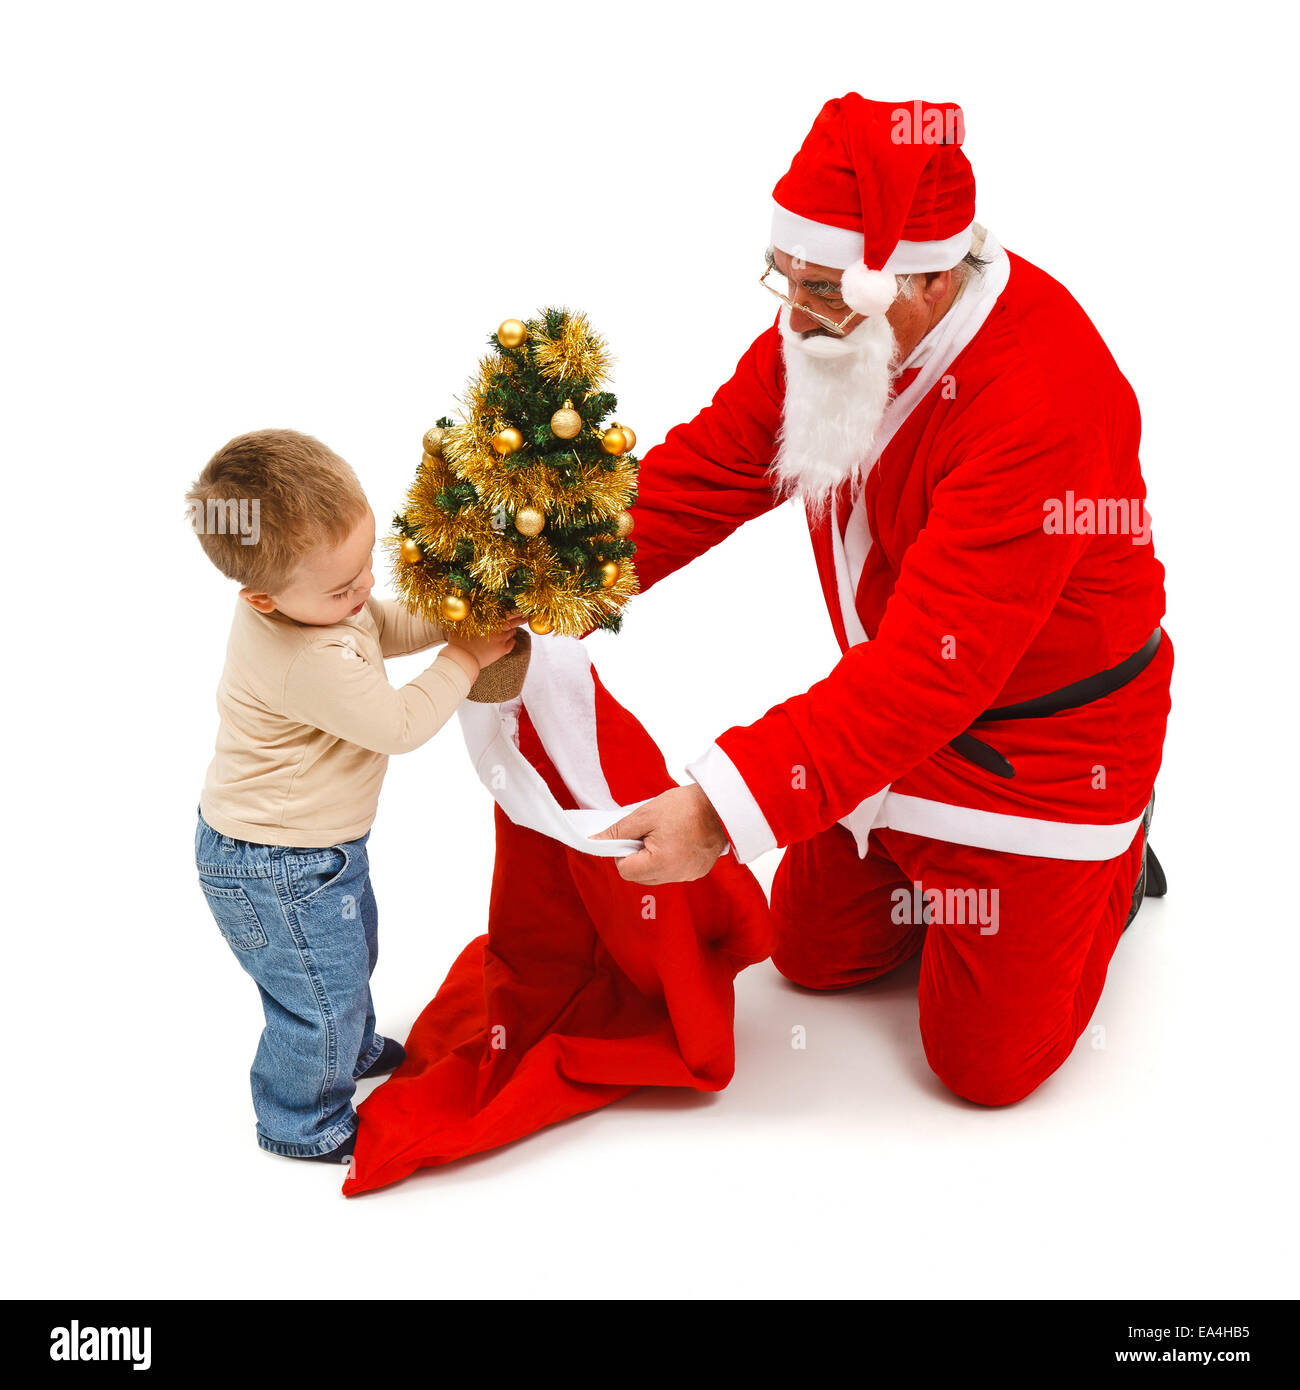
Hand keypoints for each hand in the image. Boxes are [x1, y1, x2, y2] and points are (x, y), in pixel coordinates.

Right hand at [449, 613, 527, 669]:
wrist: (462, 658)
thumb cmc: (459, 640)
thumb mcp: (462, 623)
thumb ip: (469, 615)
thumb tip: (469, 606)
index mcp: (489, 620)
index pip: (506, 612)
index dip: (514, 610)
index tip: (520, 608)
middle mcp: (497, 628)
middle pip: (513, 622)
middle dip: (521, 618)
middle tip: (527, 616)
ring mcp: (501, 639)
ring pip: (512, 632)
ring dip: (513, 630)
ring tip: (514, 629)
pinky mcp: (501, 650)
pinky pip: (511, 644)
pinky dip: (513, 641)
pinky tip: (512, 640)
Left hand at [590, 784, 729, 884]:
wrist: (722, 805)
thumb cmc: (685, 806)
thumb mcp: (645, 814)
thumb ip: (617, 831)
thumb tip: (594, 841)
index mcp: (661, 864)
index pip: (624, 870)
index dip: (622, 852)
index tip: (633, 836)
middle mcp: (675, 876)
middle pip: (639, 876)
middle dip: (636, 857)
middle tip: (647, 834)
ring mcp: (688, 876)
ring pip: (655, 876)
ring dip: (652, 859)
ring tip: (665, 835)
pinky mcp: (698, 872)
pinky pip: (672, 872)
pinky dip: (668, 860)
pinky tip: (677, 841)